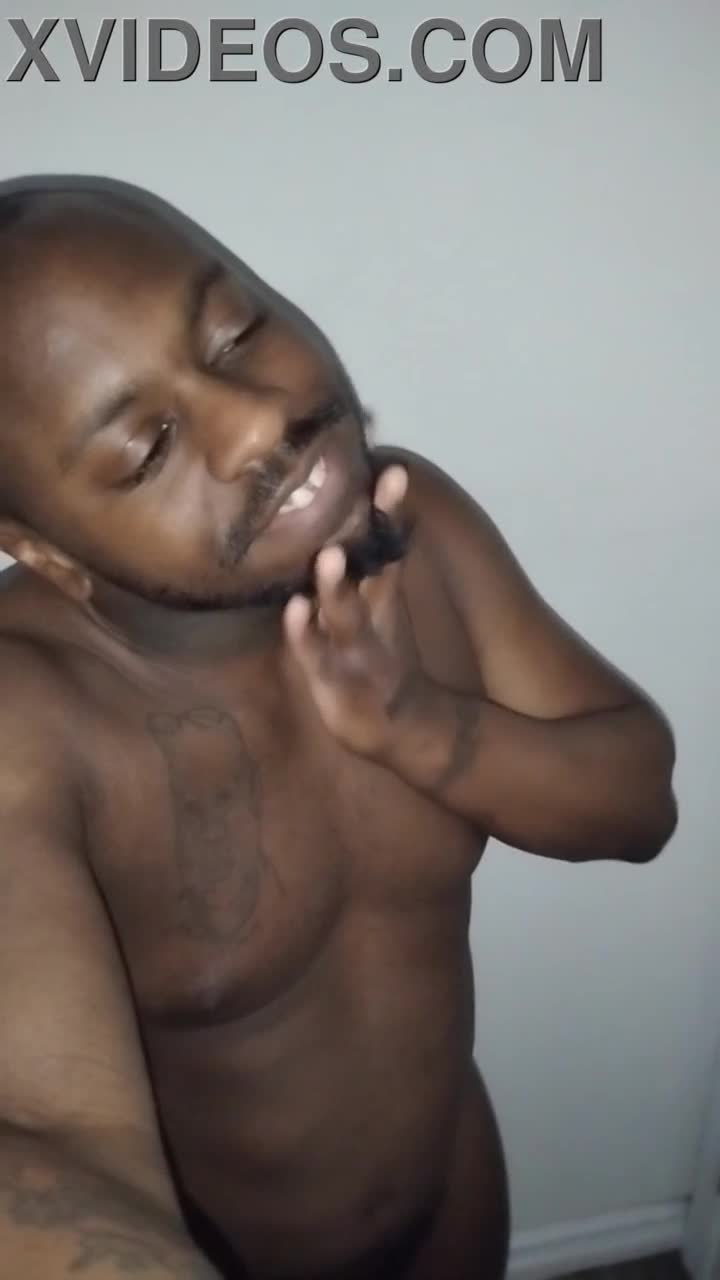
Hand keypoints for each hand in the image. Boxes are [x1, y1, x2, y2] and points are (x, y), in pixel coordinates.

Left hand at [283, 465, 429, 758]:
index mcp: (379, 595)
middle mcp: (371, 615)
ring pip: (347, 614)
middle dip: (376, 528)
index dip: (389, 509)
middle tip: (371, 490)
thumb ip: (370, 567)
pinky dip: (306, 635)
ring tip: (327, 555)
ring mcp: (356, 649)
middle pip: (376, 567)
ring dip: (337, 586)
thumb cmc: (374, 657)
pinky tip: (295, 611)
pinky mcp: (334, 681)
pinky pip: (317, 655)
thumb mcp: (378, 610)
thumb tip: (356, 518)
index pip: (387, 544)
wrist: (397, 726)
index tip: (391, 470)